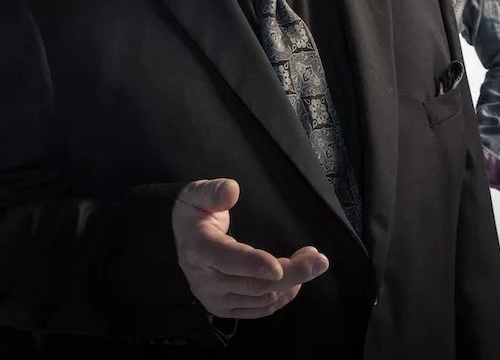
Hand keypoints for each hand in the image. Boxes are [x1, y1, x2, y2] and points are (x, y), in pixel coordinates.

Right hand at [172, 178, 328, 318]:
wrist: (180, 240)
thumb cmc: (194, 213)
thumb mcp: (196, 194)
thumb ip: (213, 191)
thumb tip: (232, 190)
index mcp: (199, 249)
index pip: (227, 259)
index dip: (253, 264)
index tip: (279, 266)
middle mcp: (205, 280)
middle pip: (254, 283)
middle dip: (291, 273)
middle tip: (319, 259)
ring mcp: (215, 299)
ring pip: (262, 297)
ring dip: (293, 281)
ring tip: (312, 260)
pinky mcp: (226, 309)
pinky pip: (261, 309)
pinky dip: (283, 297)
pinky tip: (297, 281)